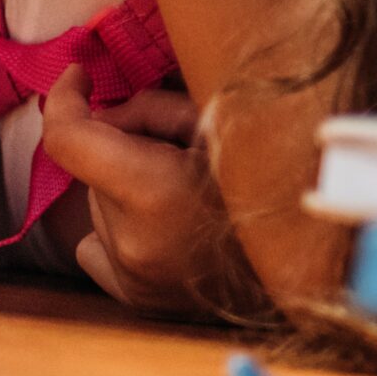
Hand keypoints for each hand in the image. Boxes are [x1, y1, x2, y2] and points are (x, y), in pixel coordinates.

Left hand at [36, 65, 260, 319]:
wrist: (312, 257)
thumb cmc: (278, 174)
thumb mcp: (224, 121)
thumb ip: (155, 111)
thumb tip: (108, 117)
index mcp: (156, 192)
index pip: (69, 139)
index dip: (64, 99)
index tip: (78, 77)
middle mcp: (134, 243)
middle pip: (96, 171)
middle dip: (124, 150)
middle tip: (181, 149)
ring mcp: (134, 278)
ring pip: (102, 207)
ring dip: (129, 190)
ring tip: (188, 193)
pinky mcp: (138, 298)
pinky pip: (102, 247)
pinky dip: (125, 230)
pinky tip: (171, 229)